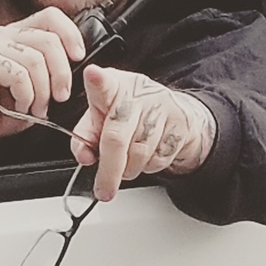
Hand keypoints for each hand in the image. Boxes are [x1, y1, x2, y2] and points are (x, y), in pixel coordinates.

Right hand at [0, 7, 84, 167]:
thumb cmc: (1, 111)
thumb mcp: (37, 87)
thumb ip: (52, 70)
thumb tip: (78, 64)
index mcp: (18, 35)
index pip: (51, 17)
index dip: (70, 34)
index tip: (79, 58)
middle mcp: (4, 35)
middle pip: (48, 40)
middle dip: (62, 73)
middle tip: (60, 97)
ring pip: (36, 60)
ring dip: (43, 91)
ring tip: (37, 108)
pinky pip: (18, 74)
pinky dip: (26, 95)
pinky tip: (21, 106)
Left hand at [71, 65, 216, 200]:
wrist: (175, 112)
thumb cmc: (129, 114)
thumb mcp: (101, 117)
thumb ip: (85, 136)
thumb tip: (84, 156)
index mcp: (112, 87)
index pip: (102, 83)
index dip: (97, 80)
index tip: (93, 74)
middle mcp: (137, 94)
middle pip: (117, 137)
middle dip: (109, 171)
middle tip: (103, 190)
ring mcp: (161, 107)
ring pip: (139, 155)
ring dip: (129, 169)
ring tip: (127, 161)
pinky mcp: (180, 124)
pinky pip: (159, 160)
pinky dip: (149, 167)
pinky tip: (147, 154)